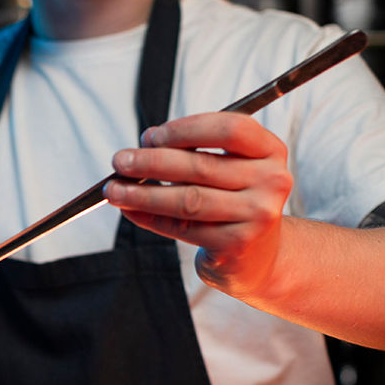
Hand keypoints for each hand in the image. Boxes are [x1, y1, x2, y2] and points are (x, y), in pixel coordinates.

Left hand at [104, 112, 293, 298]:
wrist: (258, 255)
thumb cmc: (233, 201)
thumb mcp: (228, 169)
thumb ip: (194, 152)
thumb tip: (144, 144)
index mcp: (270, 151)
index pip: (230, 129)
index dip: (186, 129)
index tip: (150, 136)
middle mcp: (271, 181)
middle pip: (201, 165)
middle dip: (151, 161)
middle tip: (119, 161)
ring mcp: (257, 215)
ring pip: (187, 199)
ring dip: (142, 193)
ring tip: (113, 189)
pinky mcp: (236, 244)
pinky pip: (182, 227)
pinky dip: (149, 217)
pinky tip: (129, 210)